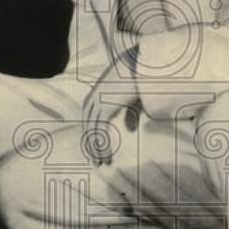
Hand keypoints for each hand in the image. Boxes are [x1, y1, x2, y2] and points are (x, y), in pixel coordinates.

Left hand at [82, 48, 140, 164]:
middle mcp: (93, 100)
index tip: (98, 153)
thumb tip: (129, 130)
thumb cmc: (139, 79)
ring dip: (98, 150)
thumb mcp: (133, 100)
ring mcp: (96, 103)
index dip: (93, 139)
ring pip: (92, 133)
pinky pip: (100, 131)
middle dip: (92, 147)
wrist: (142, 65)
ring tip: (104, 163)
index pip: (89, 122)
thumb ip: (129, 114)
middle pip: (87, 129)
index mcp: (96, 96)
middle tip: (98, 163)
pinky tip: (108, 156)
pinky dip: (103, 146)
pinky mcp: (104, 107)